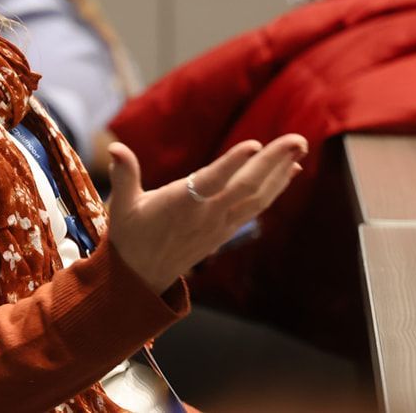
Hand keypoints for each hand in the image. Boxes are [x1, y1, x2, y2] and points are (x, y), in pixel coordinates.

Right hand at [106, 133, 307, 294]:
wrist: (143, 277)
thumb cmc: (131, 235)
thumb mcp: (122, 205)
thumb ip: (124, 174)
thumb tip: (115, 147)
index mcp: (181, 206)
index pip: (211, 181)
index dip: (232, 163)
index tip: (254, 144)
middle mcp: (207, 215)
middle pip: (246, 187)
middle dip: (274, 162)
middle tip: (298, 139)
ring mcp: (221, 224)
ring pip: (257, 197)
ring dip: (281, 172)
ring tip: (300, 148)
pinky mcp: (226, 229)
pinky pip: (256, 206)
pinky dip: (275, 188)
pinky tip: (289, 172)